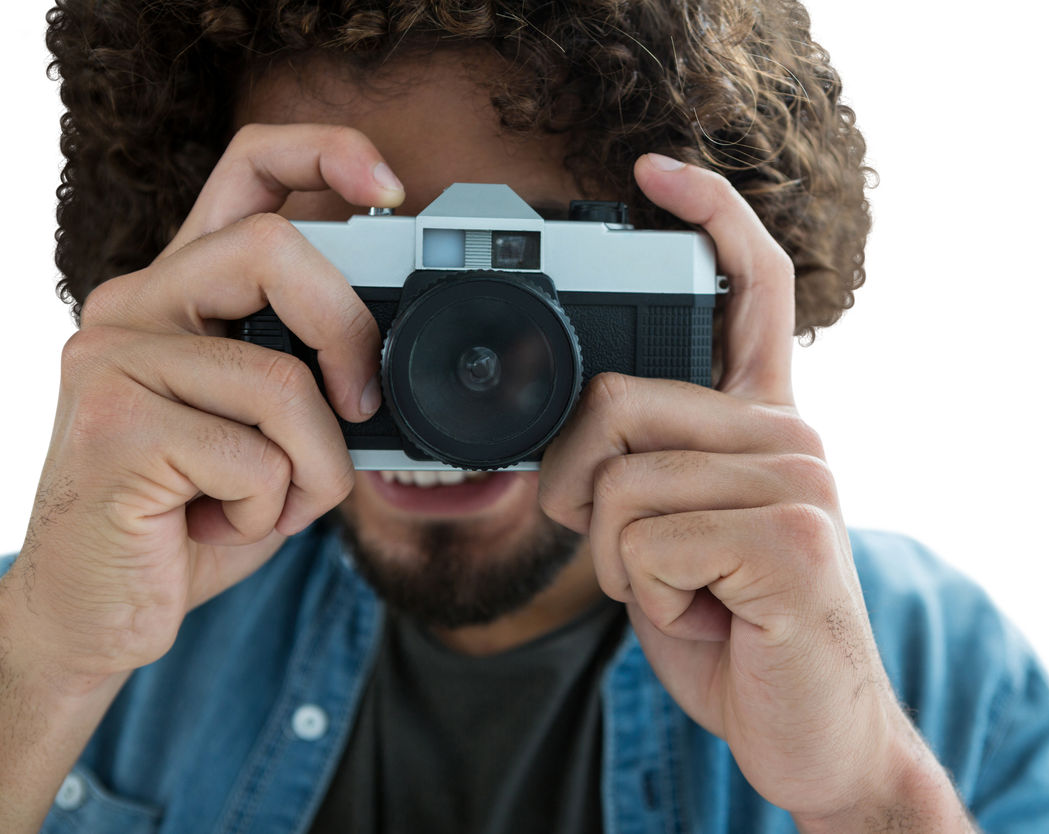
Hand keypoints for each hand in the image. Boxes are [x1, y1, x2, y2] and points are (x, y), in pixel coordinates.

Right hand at [9, 124, 401, 690]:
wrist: (97, 611)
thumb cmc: (192, 515)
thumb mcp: (267, 432)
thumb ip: (310, 374)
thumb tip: (392, 359)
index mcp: (180, 295)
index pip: (248, 172)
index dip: (325, 153)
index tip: (388, 185)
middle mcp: (132, 306)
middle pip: (275, 248)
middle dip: (350, 336)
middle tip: (361, 407)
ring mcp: (109, 359)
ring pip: (284, 381)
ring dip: (314, 467)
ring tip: (268, 502)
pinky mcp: (111, 425)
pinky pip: (259, 457)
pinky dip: (274, 510)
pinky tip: (219, 525)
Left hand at [538, 154, 909, 819]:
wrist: (804, 730)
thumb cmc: (730, 625)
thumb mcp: (672, 536)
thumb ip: (639, 468)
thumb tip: (569, 434)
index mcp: (761, 421)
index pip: (749, 291)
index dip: (710, 218)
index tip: (657, 172)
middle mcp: (787, 433)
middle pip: (618, 398)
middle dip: (580, 490)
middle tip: (627, 551)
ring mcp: (796, 479)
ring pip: (622, 485)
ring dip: (621, 566)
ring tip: (687, 593)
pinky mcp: (789, 537)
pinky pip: (647, 544)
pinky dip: (648, 599)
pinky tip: (707, 617)